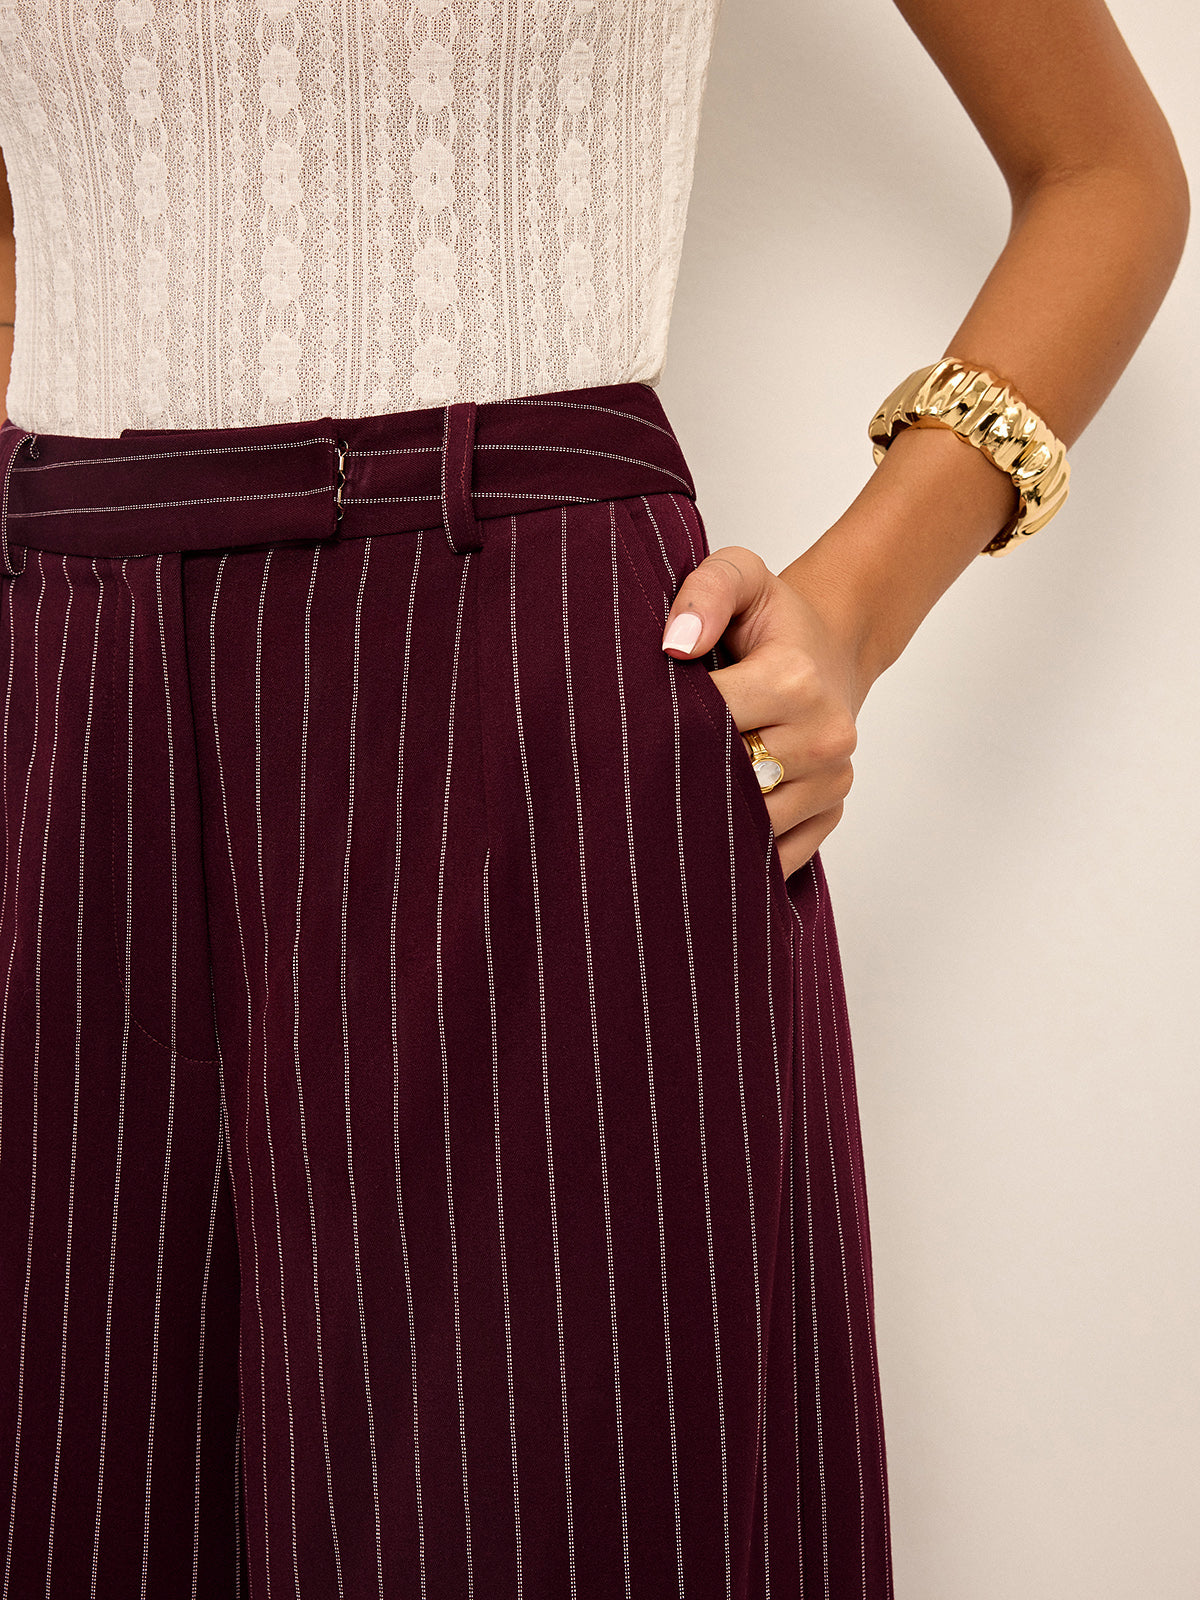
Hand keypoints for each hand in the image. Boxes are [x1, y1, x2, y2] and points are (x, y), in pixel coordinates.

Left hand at [660, 544, 862, 878]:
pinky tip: (712, 828)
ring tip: (674, 793)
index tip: (638, 720)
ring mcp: (832, 781)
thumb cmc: (773, 620)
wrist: (832, 650)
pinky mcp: (831, 812)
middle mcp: (824, 735)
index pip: (707, 723)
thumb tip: (675, 645)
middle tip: (641, 767)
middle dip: (679, 775)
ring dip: (706, 817)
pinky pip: (779, 855)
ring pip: (749, 825)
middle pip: (725, 780)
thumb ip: (705, 592)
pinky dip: (742, 850)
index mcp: (796, 679)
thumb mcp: (739, 576)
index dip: (664, 725)